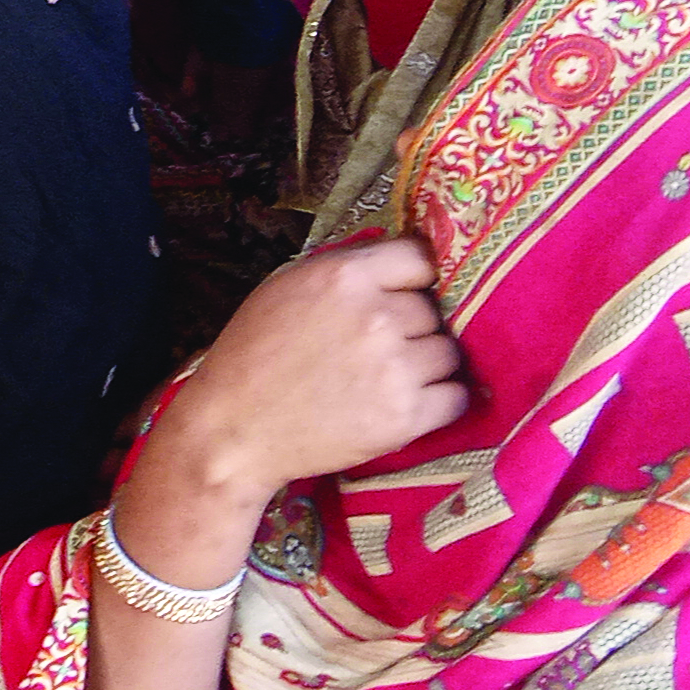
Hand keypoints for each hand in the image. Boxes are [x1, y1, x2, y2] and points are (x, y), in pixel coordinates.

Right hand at [128, 236, 468, 541]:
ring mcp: (395, 369)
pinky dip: (437, 401)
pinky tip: (403, 402)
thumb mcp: (285, 290)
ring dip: (425, 364)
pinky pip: (455, 397)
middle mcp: (377, 317)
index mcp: (345, 277)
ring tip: (385, 378)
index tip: (401, 294)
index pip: (420, 258)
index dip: (411, 279)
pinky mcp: (405, 416)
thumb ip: (344, 272)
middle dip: (411, 327)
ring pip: (447, 353)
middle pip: (433, 310)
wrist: (234, 431)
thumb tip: (398, 266)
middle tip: (375, 348)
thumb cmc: (251, 357)